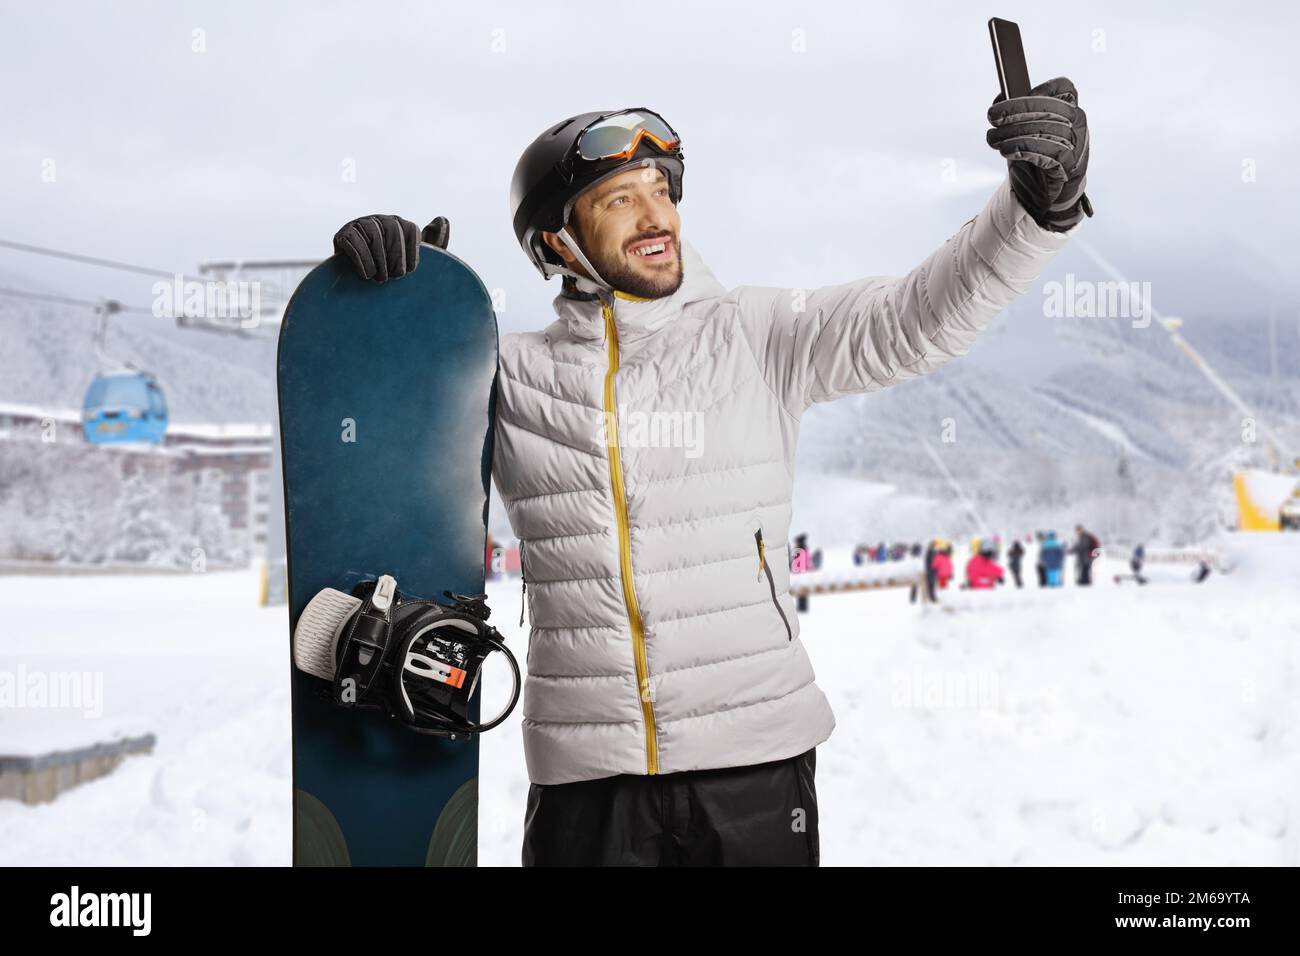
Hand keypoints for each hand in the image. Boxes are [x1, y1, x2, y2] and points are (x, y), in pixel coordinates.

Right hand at [332, 215, 450, 281]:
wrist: (360, 285)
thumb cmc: (393, 272)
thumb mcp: (417, 260)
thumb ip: (435, 243)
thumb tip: (442, 220)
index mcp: (400, 224)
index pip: (410, 230)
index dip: (412, 253)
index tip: (410, 272)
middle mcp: (381, 220)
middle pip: (392, 230)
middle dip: (395, 257)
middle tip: (394, 278)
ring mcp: (361, 225)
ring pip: (373, 234)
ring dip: (379, 260)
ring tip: (380, 278)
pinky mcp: (343, 234)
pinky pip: (353, 240)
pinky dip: (362, 259)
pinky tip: (366, 274)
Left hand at [986, 77, 1091, 232]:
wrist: (1048, 197)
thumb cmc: (1038, 161)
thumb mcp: (1027, 134)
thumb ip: (1019, 116)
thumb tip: (1000, 98)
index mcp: (1070, 111)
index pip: (1065, 89)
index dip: (1042, 88)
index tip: (1019, 93)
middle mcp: (1077, 125)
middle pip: (1049, 108)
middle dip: (1016, 110)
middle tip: (992, 117)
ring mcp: (1076, 146)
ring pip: (1046, 130)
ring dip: (1014, 133)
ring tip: (994, 139)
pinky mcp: (1069, 166)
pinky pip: (1048, 153)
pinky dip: (1024, 149)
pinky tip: (1007, 150)